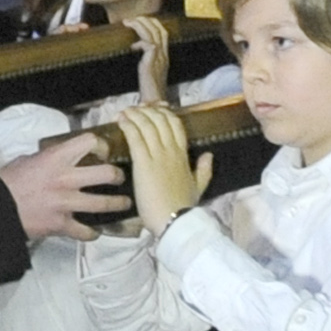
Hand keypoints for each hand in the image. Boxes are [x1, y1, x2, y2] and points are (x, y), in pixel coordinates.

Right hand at [0, 134, 131, 240]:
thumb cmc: (9, 180)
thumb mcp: (29, 159)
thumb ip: (50, 157)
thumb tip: (63, 156)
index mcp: (56, 158)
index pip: (89, 141)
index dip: (101, 144)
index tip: (104, 151)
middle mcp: (66, 178)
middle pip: (106, 174)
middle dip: (118, 175)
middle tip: (120, 178)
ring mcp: (66, 203)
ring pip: (103, 204)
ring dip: (117, 204)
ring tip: (124, 204)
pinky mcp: (61, 224)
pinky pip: (85, 231)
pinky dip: (92, 233)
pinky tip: (95, 232)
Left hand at [123, 104, 212, 234]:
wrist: (175, 221)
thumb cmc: (184, 206)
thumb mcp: (199, 187)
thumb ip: (204, 169)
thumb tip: (209, 154)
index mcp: (183, 155)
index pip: (176, 125)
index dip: (165, 114)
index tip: (155, 109)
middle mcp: (171, 151)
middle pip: (161, 121)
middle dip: (148, 110)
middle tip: (136, 108)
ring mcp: (158, 156)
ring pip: (147, 126)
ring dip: (135, 115)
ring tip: (125, 111)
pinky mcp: (143, 164)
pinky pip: (136, 138)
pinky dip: (128, 126)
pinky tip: (122, 121)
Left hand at [128, 14, 170, 106]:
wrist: (155, 102)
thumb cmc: (150, 90)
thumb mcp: (150, 71)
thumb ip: (146, 59)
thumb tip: (135, 47)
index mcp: (164, 56)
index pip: (163, 32)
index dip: (153, 23)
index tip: (142, 19)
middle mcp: (164, 55)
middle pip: (159, 29)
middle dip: (145, 20)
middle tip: (132, 18)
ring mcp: (159, 58)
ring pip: (153, 34)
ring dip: (140, 25)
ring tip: (128, 22)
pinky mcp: (152, 63)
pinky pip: (148, 45)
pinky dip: (139, 42)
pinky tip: (132, 47)